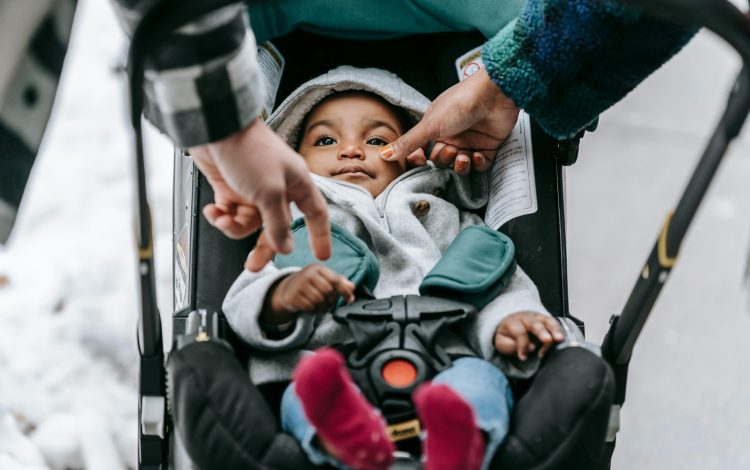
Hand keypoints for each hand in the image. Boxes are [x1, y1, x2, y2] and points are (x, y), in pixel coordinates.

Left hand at [189, 118, 330, 269]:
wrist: (215, 127)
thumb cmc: (250, 151)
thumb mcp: (269, 192)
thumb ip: (279, 223)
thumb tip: (286, 247)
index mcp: (296, 183)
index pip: (316, 214)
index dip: (320, 235)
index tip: (321, 255)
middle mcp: (278, 188)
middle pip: (276, 227)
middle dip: (263, 246)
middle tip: (253, 265)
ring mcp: (253, 189)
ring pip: (249, 223)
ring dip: (234, 227)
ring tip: (223, 219)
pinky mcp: (231, 188)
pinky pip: (230, 213)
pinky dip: (221, 216)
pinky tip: (214, 211)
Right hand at [263, 264, 355, 324]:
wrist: (288, 289)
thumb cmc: (311, 283)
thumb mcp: (325, 279)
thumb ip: (340, 282)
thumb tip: (352, 287)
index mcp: (318, 268)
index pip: (335, 279)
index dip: (345, 291)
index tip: (350, 299)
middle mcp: (307, 274)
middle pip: (328, 291)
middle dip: (332, 301)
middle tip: (331, 304)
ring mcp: (298, 285)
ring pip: (319, 300)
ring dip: (324, 307)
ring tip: (322, 307)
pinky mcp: (292, 296)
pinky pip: (309, 307)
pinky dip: (314, 311)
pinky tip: (314, 308)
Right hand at [380, 67, 518, 174]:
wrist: (495, 94)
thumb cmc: (461, 103)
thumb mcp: (430, 125)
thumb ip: (408, 142)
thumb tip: (384, 154)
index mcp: (435, 127)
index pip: (422, 150)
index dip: (421, 160)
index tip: (421, 162)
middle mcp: (452, 134)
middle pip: (442, 160)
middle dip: (444, 160)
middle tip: (450, 151)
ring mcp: (470, 140)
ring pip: (460, 165)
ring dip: (460, 165)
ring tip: (464, 156)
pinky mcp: (488, 145)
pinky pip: (480, 164)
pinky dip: (478, 164)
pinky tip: (477, 156)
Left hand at [494, 311, 564, 360]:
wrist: (511, 322)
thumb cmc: (507, 335)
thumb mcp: (501, 342)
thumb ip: (511, 346)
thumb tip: (531, 348)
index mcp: (512, 322)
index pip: (519, 332)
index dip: (522, 345)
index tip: (523, 357)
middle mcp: (526, 318)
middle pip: (534, 323)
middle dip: (541, 332)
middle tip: (548, 340)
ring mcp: (538, 317)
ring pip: (547, 321)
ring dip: (554, 329)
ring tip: (559, 339)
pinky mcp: (546, 320)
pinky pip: (554, 323)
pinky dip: (558, 331)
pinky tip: (559, 341)